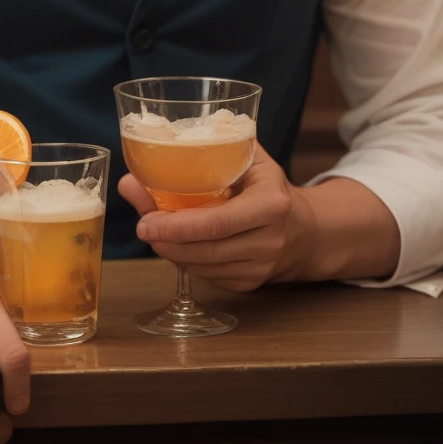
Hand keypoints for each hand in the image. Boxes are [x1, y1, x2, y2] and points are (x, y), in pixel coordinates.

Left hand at [118, 142, 314, 291]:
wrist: (309, 230)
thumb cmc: (270, 186)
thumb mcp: (248, 160)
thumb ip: (200, 158)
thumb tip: (134, 175)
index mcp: (271, 204)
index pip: (217, 222)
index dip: (177, 225)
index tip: (145, 221)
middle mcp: (270, 240)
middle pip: (207, 249)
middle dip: (167, 242)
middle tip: (142, 228)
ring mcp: (262, 268)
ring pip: (205, 268)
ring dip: (174, 253)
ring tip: (154, 235)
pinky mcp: (252, 284)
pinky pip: (211, 277)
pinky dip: (188, 263)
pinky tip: (176, 247)